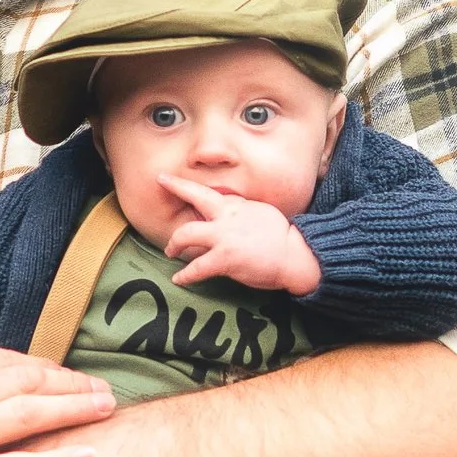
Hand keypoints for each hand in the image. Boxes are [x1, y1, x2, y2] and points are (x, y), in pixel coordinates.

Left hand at [161, 176, 321, 294]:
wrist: (296, 255)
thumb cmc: (282, 238)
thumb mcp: (260, 213)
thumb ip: (239, 209)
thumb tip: (225, 207)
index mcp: (238, 206)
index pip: (210, 191)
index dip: (186, 184)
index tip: (168, 178)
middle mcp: (228, 216)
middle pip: (196, 196)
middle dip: (176, 188)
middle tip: (160, 183)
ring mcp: (225, 237)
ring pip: (186, 234)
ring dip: (174, 243)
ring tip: (170, 250)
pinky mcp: (225, 258)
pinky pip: (197, 268)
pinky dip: (185, 275)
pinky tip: (178, 279)